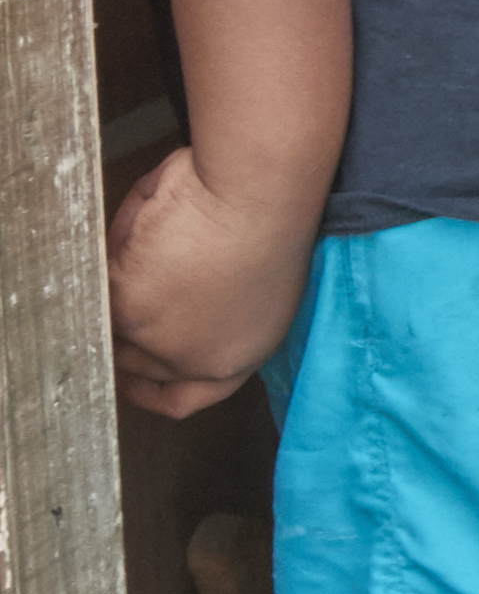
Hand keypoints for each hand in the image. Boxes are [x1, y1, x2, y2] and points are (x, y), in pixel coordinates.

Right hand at [106, 139, 318, 421]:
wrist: (259, 194)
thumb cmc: (268, 217)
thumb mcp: (244, 279)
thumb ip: (197, 305)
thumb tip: (148, 296)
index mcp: (240, 355)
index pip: (185, 398)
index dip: (149, 387)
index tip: (125, 374)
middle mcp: (200, 362)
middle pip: (136, 366)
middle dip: (121, 332)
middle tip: (115, 298)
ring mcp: (159, 342)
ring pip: (108, 327)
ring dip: (111, 294)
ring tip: (139, 247)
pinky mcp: (128, 313)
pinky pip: (95, 291)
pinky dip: (103, 260)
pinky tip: (135, 232)